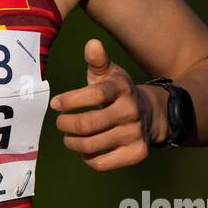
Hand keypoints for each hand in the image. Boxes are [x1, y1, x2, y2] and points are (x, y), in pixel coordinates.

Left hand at [50, 38, 157, 171]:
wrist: (153, 113)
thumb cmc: (119, 93)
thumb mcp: (109, 73)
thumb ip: (97, 60)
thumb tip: (92, 43)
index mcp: (122, 89)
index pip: (94, 95)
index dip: (70, 101)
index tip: (55, 104)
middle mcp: (131, 111)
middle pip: (87, 124)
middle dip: (66, 125)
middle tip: (60, 123)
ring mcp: (135, 134)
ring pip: (91, 145)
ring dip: (72, 142)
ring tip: (68, 137)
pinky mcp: (137, 153)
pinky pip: (102, 163)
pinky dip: (88, 158)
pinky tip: (86, 150)